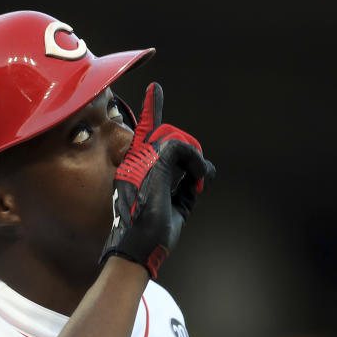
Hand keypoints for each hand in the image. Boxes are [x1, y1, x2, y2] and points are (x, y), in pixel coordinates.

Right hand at [100, 82, 215, 277]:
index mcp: (134, 171)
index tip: (156, 89)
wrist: (139, 247)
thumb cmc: (153, 234)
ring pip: (175, 138)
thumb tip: (202, 171)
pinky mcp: (151, 164)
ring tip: (201, 178)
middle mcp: (133, 162)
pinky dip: (195, 161)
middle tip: (202, 174)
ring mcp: (140, 161)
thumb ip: (185, 186)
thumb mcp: (175, 207)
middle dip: (190, 150)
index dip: (152, 111)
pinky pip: (180, 146)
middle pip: (167, 135)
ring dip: (195, 158)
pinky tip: (199, 178)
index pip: (145, 133)